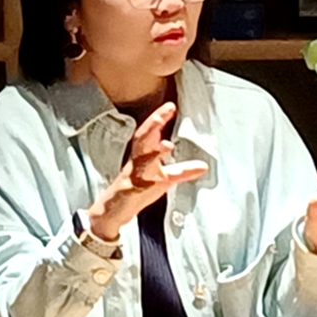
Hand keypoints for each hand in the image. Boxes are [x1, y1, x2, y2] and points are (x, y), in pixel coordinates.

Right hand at [86, 102, 207, 240]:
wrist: (113, 211)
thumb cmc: (137, 189)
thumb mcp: (164, 178)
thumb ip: (183, 171)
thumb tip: (204, 166)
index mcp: (142, 154)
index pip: (149, 132)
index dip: (158, 118)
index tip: (171, 106)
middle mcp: (136, 162)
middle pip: (141, 139)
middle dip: (152, 125)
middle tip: (164, 113)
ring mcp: (132, 177)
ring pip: (140, 161)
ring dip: (153, 153)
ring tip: (166, 145)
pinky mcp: (131, 192)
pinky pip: (139, 185)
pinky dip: (149, 181)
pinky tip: (160, 179)